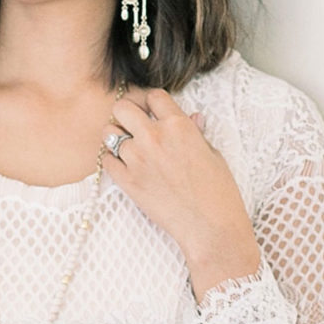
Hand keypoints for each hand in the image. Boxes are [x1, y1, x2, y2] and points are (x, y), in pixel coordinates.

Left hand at [100, 87, 263, 303]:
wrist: (210, 227)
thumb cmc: (218, 192)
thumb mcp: (213, 155)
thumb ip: (195, 133)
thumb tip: (192, 118)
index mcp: (179, 126)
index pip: (154, 96)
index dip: (153, 102)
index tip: (154, 112)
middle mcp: (154, 137)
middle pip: (122, 107)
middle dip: (127, 113)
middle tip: (134, 125)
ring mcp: (137, 159)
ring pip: (109, 133)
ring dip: (117, 138)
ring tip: (129, 148)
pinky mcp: (126, 181)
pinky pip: (105, 160)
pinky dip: (112, 161)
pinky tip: (125, 166)